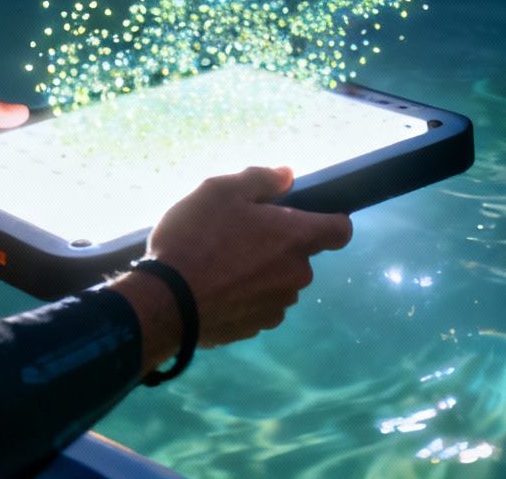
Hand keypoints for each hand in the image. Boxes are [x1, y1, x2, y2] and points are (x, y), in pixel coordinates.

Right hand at [113, 166, 352, 369]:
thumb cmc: (195, 237)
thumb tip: (288, 175)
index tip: (306, 217)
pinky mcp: (254, 329)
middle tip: (239, 236)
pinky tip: (215, 289)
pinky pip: (259, 306)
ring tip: (222, 265)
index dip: (330, 220)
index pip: (340, 230)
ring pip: (279, 282)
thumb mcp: (220, 191)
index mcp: (294, 238)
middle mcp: (296, 275)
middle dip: (278, 247)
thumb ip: (261, 180)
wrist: (165, 302)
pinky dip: (245, 297)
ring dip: (262, 274)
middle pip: (300, 257)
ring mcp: (276, 306)